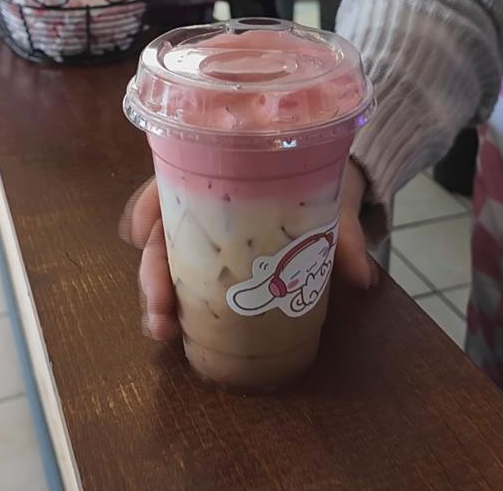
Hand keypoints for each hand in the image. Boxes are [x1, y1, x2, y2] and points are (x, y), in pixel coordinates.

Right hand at [119, 161, 375, 340]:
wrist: (341, 182)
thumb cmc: (326, 174)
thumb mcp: (335, 196)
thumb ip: (345, 233)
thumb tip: (362, 279)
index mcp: (221, 170)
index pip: (168, 181)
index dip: (146, 208)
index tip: (140, 238)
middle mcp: (205, 202)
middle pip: (161, 233)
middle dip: (151, 274)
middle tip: (159, 312)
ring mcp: (209, 233)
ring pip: (167, 260)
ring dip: (157, 297)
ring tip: (160, 331)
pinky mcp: (220, 259)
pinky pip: (188, 278)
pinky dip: (177, 303)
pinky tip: (175, 330)